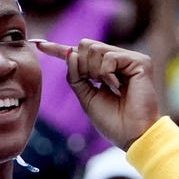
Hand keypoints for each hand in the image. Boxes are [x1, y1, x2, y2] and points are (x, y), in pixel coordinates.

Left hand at [33, 38, 159, 149]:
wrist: (132, 135)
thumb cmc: (113, 122)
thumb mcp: (86, 97)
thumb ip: (76, 76)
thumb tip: (70, 53)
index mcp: (104, 70)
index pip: (79, 54)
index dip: (58, 49)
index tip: (37, 43)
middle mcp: (117, 61)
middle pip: (86, 45)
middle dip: (82, 66)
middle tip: (95, 84)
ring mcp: (129, 59)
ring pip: (95, 48)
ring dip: (94, 71)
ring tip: (109, 87)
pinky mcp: (140, 61)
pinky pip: (110, 57)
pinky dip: (107, 74)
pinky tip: (118, 87)